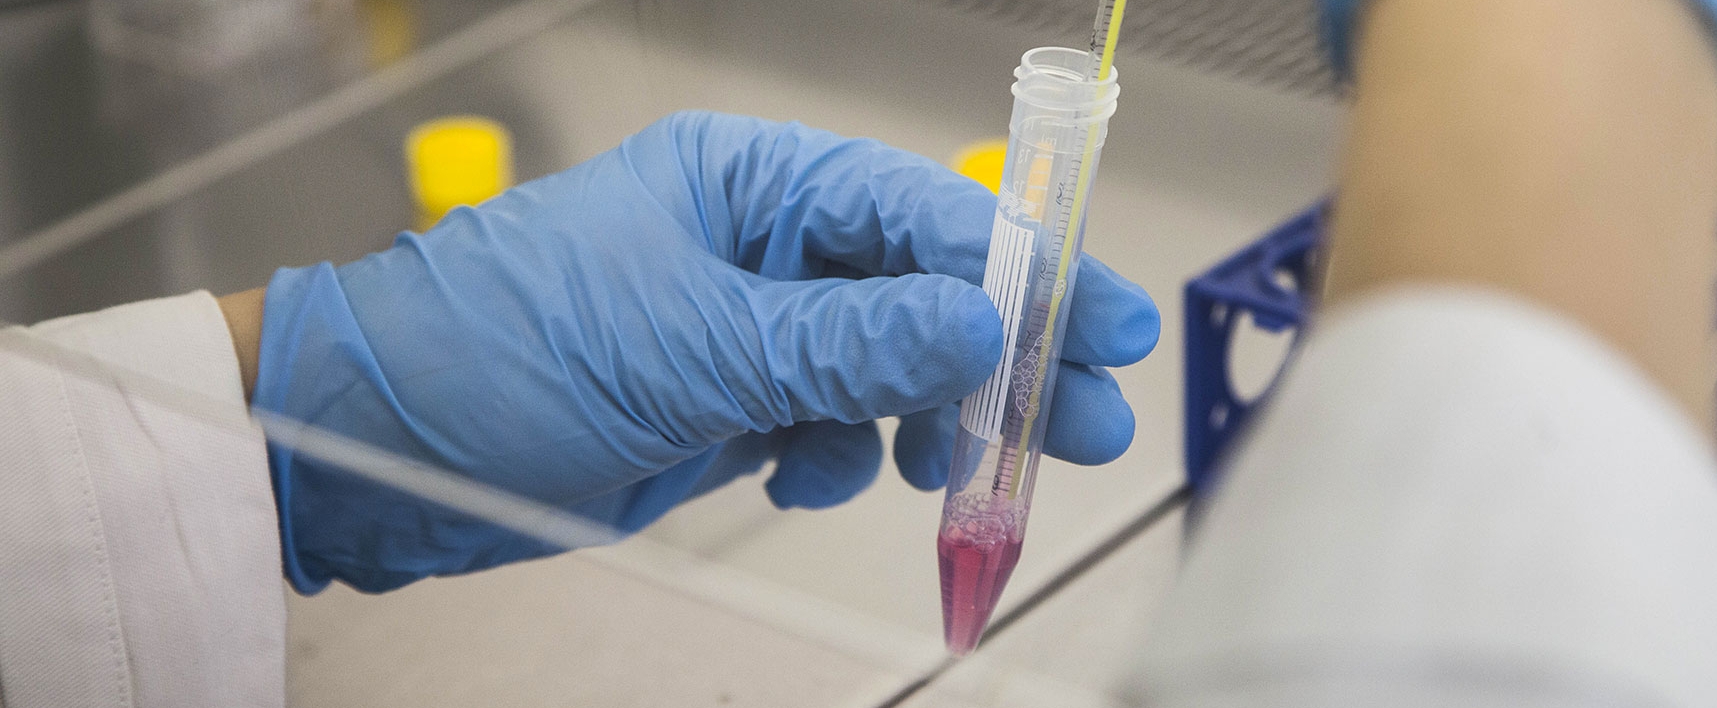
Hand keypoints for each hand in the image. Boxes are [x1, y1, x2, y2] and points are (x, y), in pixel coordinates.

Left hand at [251, 111, 1158, 592]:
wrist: (378, 451)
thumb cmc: (497, 351)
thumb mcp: (691, 345)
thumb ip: (849, 343)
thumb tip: (983, 328)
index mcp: (748, 181)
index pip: (917, 210)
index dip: (1023, 266)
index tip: (1102, 321)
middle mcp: (756, 244)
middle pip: (919, 291)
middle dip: (1002, 360)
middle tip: (1087, 418)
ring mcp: (745, 327)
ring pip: (884, 368)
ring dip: (923, 424)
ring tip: (947, 477)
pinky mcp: (729, 402)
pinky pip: (830, 427)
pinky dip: (838, 460)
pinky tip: (807, 477)